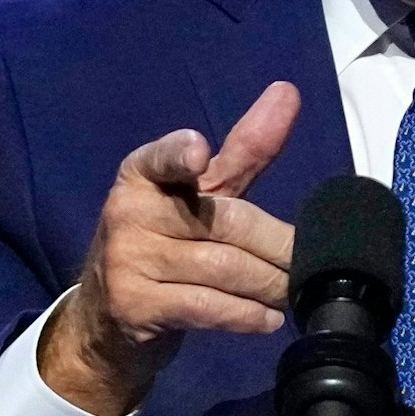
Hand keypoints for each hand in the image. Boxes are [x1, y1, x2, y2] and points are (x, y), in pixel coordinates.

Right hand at [38, 81, 300, 415]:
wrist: (103, 323)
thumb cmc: (162, 246)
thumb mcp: (197, 197)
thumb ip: (243, 152)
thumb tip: (288, 92)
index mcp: (142, 174)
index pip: (163, 158)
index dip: (180, 154)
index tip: (199, 151)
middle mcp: (129, 211)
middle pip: (225, 221)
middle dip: (278, 244)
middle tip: (311, 261)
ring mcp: (128, 260)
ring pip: (223, 268)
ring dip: (270, 284)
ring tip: (296, 291)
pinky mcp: (134, 306)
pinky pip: (207, 307)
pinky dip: (246, 314)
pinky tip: (270, 319)